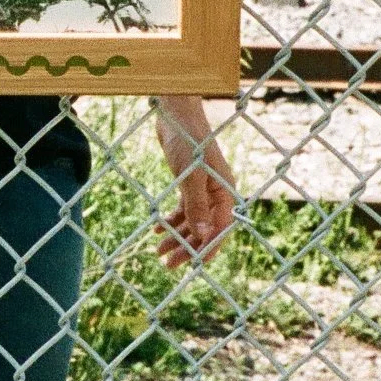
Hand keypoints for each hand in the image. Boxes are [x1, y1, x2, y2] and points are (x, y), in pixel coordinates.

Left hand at [152, 94, 233, 269]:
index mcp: (224, 192)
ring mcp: (203, 190)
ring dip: (176, 237)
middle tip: (168, 264)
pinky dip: (170, 220)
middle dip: (187, 247)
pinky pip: (183, 209)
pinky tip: (156, 229)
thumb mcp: (191, 174)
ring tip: (158, 251)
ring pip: (192, 222)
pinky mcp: (189, 183)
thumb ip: (196, 205)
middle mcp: (216, 194)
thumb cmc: (187, 140)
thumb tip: (203, 234)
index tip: (193, 265)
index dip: (208, 249)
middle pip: (204, 229)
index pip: (220, 229)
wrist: (176, 114)